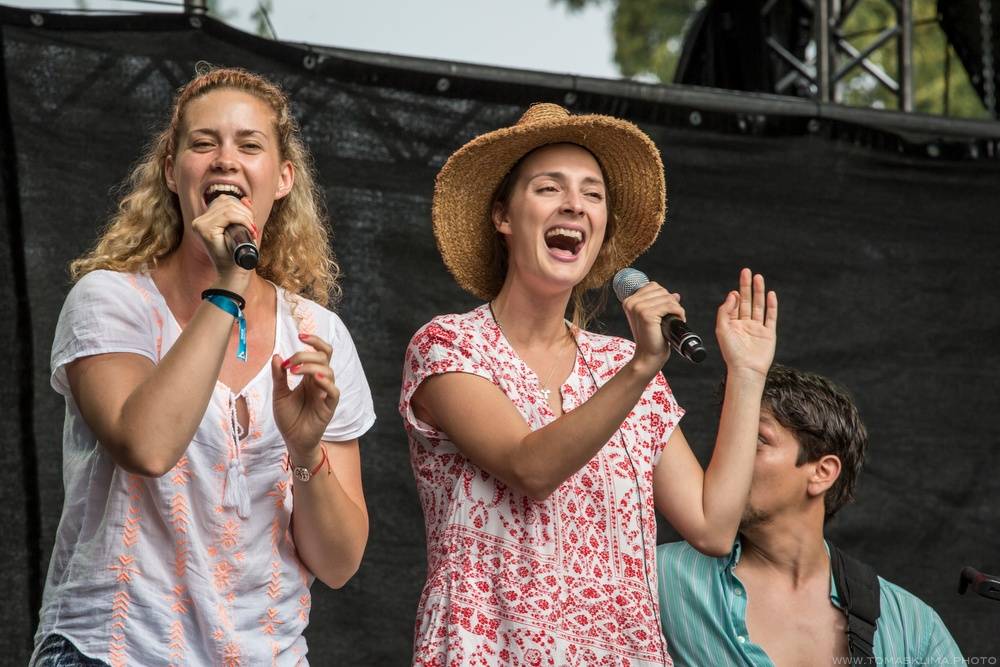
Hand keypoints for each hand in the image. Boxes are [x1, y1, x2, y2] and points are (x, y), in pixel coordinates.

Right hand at [191, 195, 257, 285]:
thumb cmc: (237, 254)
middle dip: (246, 212)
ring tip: (251, 230)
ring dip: (246, 217)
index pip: (224, 200)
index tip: (251, 223)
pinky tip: (249, 230)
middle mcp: (199, 221)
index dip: (242, 207)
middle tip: (253, 228)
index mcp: (205, 220)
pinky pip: (228, 215)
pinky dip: (243, 220)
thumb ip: (242, 214)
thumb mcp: (241, 230)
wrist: (233, 274)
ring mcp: (200, 225)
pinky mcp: (205, 230)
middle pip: (226, 201)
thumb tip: (247, 199)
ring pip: (228, 207)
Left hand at [271, 333, 339, 461]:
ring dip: (312, 366)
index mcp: (310, 376)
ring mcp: (325, 394)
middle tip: (291, 362)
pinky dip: (327, 383)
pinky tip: (315, 379)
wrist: (292, 440)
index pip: (319, 352)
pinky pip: (334, 392)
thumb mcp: (279, 394)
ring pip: (329, 371)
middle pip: (324, 357)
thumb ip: (279, 376)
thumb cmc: (288, 418)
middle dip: (307, 354)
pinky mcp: (328, 407)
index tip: (300, 335)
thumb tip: (277, 356)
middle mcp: (320, 382)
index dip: (314, 341)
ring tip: (295, 371)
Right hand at [622, 281, 684, 377]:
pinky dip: (678, 312)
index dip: (664, 296)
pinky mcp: (646, 314)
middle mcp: (631, 302)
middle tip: (674, 316)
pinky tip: (679, 319)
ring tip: (676, 318)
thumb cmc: (651, 337)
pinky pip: (669, 306)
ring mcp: (638, 308)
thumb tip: (675, 295)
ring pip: (667, 297)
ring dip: (676, 308)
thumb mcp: (654, 317)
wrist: (648, 355)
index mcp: (629, 301)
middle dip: (671, 302)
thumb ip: (661, 303)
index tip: (667, 309)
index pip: (653, 286)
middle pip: (661, 290)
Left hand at [715, 268, 776, 379]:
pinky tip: (770, 294)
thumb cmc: (731, 352)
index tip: (735, 291)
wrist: (746, 369)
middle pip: (747, 301)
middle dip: (747, 286)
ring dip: (759, 291)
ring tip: (758, 277)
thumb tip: (732, 295)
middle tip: (746, 271)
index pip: (734, 305)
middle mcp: (745, 324)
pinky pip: (771, 316)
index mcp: (732, 324)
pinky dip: (771, 305)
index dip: (734, 296)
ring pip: (759, 306)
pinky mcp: (768, 333)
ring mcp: (757, 328)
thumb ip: (725, 311)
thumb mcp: (722, 329)